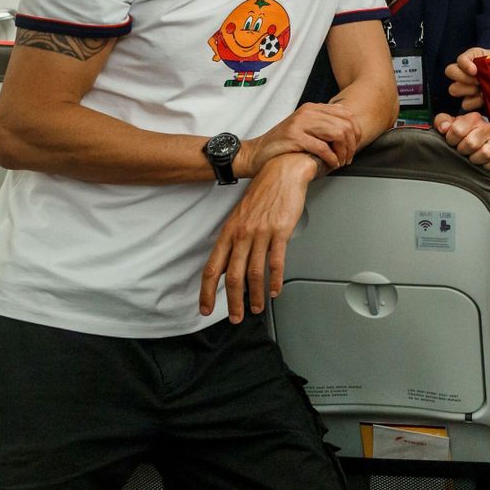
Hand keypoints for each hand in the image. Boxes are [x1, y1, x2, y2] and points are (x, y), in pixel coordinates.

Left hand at [200, 153, 316, 322]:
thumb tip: (228, 265)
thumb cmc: (264, 193)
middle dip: (232, 301)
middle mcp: (242, 234)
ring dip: (255, 296)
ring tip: (257, 308)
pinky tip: (275, 290)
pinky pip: (276, 262)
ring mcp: (260, 233)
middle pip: (232, 276)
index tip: (206, 308)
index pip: (213, 268)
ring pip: (253, 273)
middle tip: (235, 317)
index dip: (207, 291)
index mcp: (229, 232)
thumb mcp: (241, 217)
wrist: (283, 172)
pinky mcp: (280, 231)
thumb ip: (234, 242)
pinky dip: (275, 280)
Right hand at [237, 102, 360, 176]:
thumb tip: (347, 122)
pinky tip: (331, 164)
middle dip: (351, 144)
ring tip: (341, 161)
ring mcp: (300, 124)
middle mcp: (308, 112)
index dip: (356, 131)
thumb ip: (323, 123)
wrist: (257, 153)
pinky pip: (322, 147)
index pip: (346, 114)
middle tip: (349, 157)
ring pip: (337, 133)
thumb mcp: (305, 127)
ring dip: (343, 151)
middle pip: (345, 124)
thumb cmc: (283, 144)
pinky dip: (331, 158)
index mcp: (313, 108)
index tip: (354, 145)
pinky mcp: (294, 137)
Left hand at [434, 112, 489, 171]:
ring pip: (485, 153)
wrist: (478, 140)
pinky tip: (482, 162)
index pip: (457, 130)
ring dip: (475, 158)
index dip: (451, 139)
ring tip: (472, 155)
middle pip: (471, 143)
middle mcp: (488, 127)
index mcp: (474, 118)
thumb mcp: (449, 123)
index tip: (452, 141)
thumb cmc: (462, 132)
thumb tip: (444, 128)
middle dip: (462, 150)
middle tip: (462, 149)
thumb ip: (442, 121)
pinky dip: (488, 166)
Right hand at [444, 47, 489, 111]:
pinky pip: (464, 103)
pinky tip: (484, 99)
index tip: (475, 71)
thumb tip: (480, 66)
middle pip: (450, 71)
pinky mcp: (470, 100)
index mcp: (473, 57)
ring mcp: (466, 86)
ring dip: (468, 90)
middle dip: (464, 77)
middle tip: (478, 81)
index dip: (465, 64)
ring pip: (454, 89)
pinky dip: (474, 102)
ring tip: (482, 90)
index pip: (460, 59)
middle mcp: (465, 70)